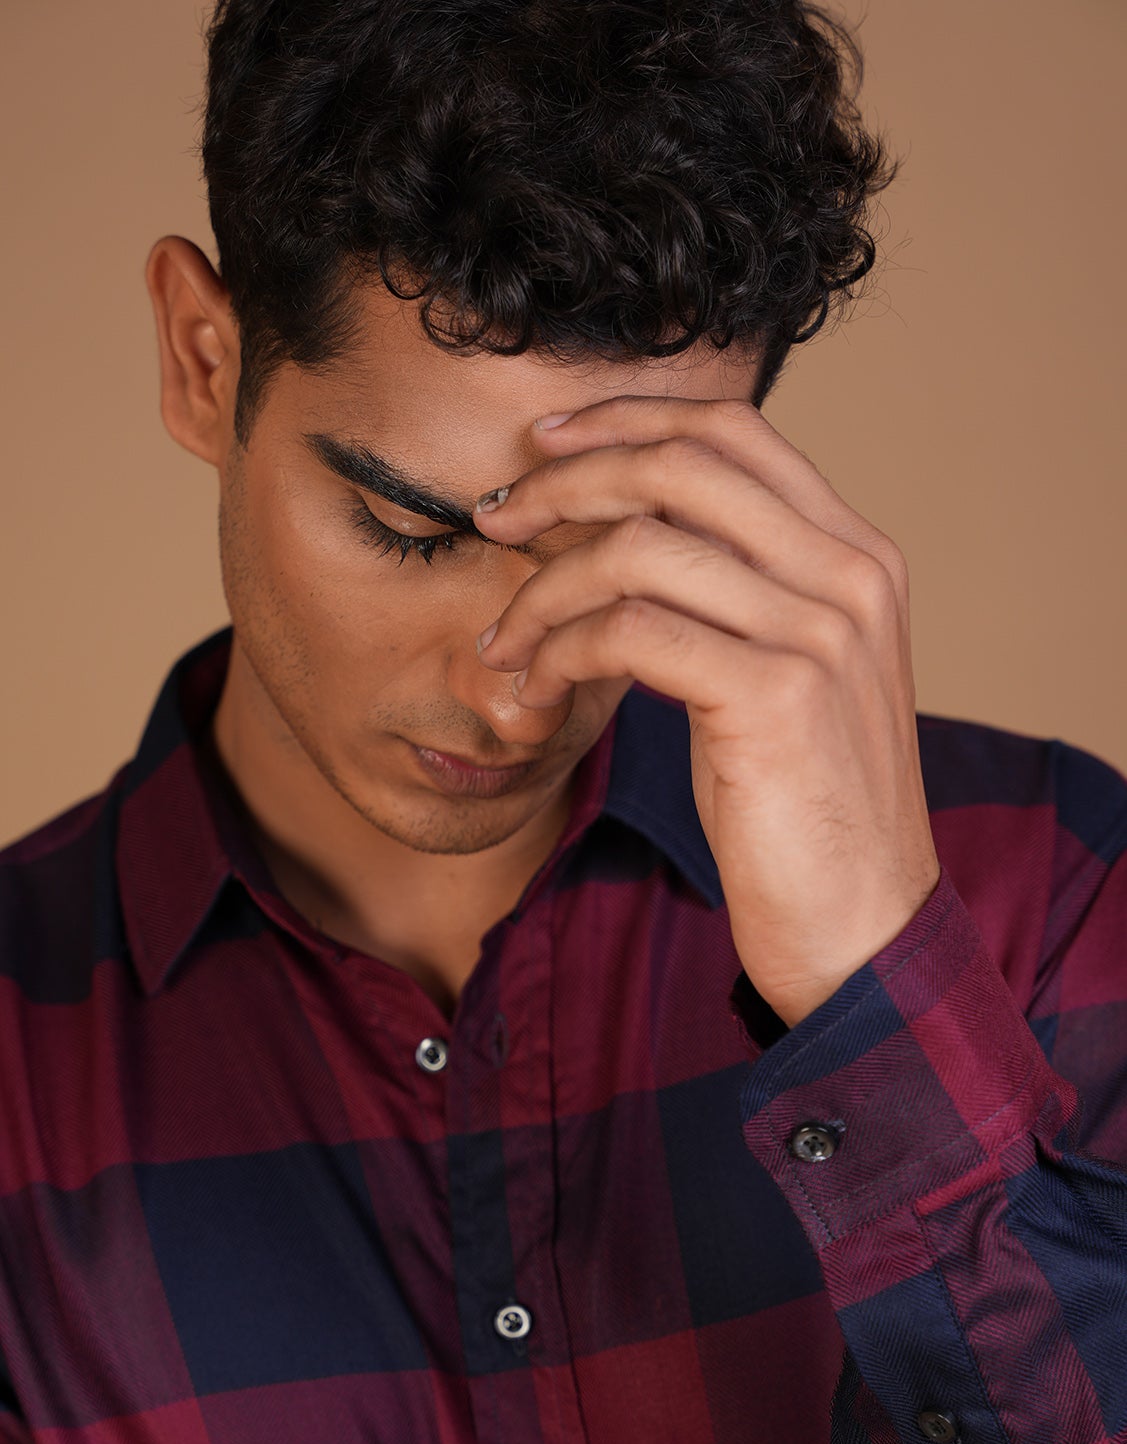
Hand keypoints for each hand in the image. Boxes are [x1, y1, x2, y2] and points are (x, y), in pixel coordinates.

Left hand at [474, 395, 940, 1027]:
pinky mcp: (775, 697)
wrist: (864, 927)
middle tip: (496, 518)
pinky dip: (560, 651)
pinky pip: (629, 633)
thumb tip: (626, 534)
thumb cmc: (807, 814)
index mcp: (859, 557)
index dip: (626, 420)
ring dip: (543, 589)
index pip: (733, 430)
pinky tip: (533, 690)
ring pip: (639, 550)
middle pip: (682, 464)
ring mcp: (818, 633)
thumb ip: (739, 595)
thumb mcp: (788, 677)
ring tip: (503, 642)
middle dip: (567, 480)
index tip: (547, 445)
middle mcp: (850, 576)